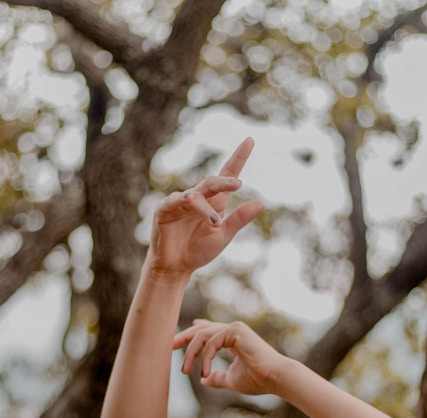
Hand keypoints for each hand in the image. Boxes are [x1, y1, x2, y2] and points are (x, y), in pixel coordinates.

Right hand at [147, 138, 263, 276]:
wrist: (175, 267)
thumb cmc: (199, 250)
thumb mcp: (223, 236)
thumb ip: (239, 220)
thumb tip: (261, 203)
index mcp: (215, 201)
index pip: (227, 175)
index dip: (238, 158)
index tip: (250, 140)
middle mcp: (198, 197)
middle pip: (212, 182)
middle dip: (224, 181)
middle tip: (238, 184)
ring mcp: (180, 202)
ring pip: (196, 196)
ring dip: (206, 208)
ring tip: (216, 223)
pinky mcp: (165, 210)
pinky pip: (174, 201)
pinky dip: (182, 202)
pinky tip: (188, 202)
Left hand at [173, 320, 291, 395]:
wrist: (275, 378)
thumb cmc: (258, 379)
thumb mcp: (232, 380)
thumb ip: (218, 378)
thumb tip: (204, 380)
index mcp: (232, 338)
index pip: (209, 331)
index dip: (193, 332)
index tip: (179, 338)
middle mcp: (233, 330)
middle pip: (201, 329)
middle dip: (183, 338)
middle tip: (169, 347)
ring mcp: (234, 328)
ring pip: (202, 336)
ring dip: (190, 353)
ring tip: (185, 371)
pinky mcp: (235, 330)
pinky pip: (211, 342)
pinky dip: (205, 357)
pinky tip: (205, 372)